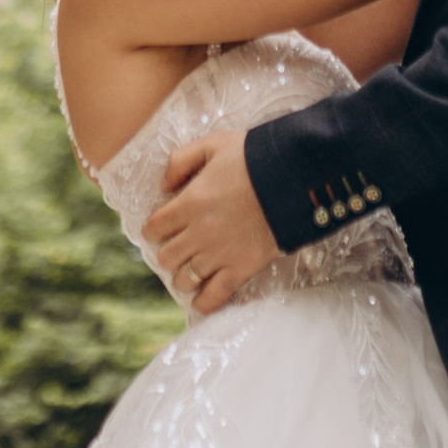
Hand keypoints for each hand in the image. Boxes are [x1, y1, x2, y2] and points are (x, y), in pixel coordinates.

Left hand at [143, 134, 279, 312]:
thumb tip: (163, 186)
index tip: (159, 229)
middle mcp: (199, 232)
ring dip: (183, 276)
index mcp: (189, 202)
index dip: (153, 230)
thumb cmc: (254, 157)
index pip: (154, 229)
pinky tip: (199, 301)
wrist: (294, 177)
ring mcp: (220, 254)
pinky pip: (214, 296)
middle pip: (166, 257)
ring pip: (184, 279)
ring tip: (190, 270)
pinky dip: (203, 302)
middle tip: (177, 247)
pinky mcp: (241, 268)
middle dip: (168, 253)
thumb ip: (180, 161)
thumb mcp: (213, 144)